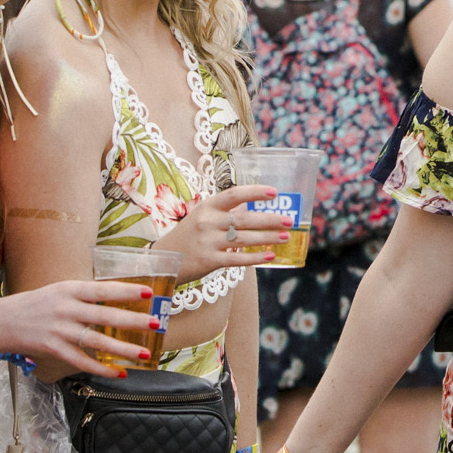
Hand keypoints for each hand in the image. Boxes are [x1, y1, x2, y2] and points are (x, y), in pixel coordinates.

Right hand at [0, 281, 157, 377]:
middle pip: (105, 316)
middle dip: (133, 321)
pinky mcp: (53, 349)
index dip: (126, 291)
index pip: (102, 289)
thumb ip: (85, 296)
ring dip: (123, 350)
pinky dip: (102, 368)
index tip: (148, 293)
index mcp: (69, 289)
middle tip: (156, 324)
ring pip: (97, 341)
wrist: (0, 321)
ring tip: (144, 354)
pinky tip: (118, 372)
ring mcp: (59, 330)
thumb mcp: (59, 291)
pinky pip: (82, 361)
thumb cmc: (35, 304)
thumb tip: (117, 301)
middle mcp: (65, 308)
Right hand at [171, 184, 289, 280]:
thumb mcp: (202, 216)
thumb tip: (256, 208)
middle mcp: (207, 222)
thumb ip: (224, 212)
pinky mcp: (208, 260)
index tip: (275, 193)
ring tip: (285, 237)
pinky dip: (255, 258)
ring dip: (268, 238)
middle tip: (289, 221)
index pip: (234, 194)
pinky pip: (237, 259)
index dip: (255, 192)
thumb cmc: (189, 235)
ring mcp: (207, 241)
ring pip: (244, 239)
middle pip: (244, 218)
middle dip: (269, 219)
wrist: (163, 259)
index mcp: (207, 206)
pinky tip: (270, 257)